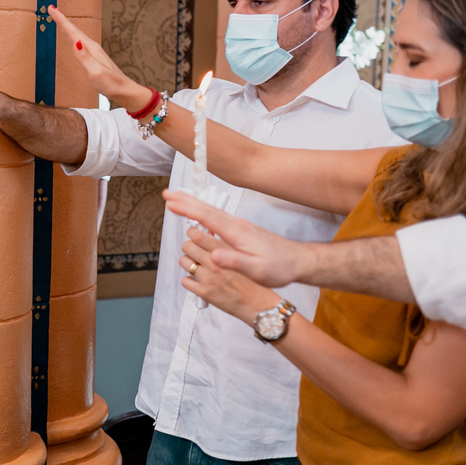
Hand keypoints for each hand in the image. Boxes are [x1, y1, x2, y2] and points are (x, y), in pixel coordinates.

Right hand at [48, 6, 149, 108]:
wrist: (124, 90)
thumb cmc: (111, 84)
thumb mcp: (96, 72)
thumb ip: (85, 58)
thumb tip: (75, 42)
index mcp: (91, 49)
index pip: (73, 32)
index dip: (61, 20)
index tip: (52, 9)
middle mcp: (92, 47)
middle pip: (74, 30)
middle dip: (62, 19)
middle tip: (51, 9)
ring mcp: (93, 51)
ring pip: (77, 35)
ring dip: (67, 26)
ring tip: (58, 17)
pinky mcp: (93, 57)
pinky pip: (80, 42)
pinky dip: (73, 35)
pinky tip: (72, 36)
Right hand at [163, 190, 309, 287]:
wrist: (298, 261)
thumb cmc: (279, 267)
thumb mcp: (257, 270)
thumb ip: (235, 261)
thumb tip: (213, 256)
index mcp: (237, 233)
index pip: (207, 217)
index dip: (188, 209)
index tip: (171, 202)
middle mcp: (237, 225)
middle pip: (206, 209)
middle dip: (185, 201)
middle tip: (167, 194)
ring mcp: (239, 226)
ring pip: (211, 211)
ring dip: (192, 204)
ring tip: (176, 200)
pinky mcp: (241, 230)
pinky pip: (216, 217)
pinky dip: (203, 212)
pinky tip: (199, 215)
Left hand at [178, 226, 280, 324]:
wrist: (258, 303)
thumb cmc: (251, 280)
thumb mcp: (241, 255)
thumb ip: (224, 245)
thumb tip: (209, 235)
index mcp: (224, 251)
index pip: (197, 235)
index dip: (193, 233)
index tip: (194, 234)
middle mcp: (214, 263)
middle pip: (187, 246)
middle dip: (189, 246)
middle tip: (194, 250)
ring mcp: (207, 277)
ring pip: (184, 261)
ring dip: (187, 262)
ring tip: (196, 265)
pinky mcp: (204, 292)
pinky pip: (185, 281)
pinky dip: (189, 280)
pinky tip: (196, 280)